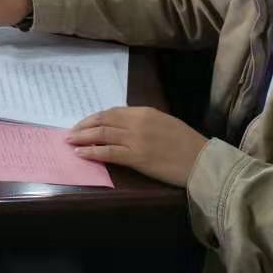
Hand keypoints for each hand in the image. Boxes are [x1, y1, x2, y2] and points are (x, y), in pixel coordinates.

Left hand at [67, 107, 209, 186]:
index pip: (112, 112)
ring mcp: (135, 139)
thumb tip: (121, 125)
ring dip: (82, 137)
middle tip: (70, 132)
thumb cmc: (187, 143)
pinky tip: (81, 153)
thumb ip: (143, 121)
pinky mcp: (136, 157)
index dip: (94, 118)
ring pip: (102, 135)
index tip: (84, 123)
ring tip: (70, 141)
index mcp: (144, 112)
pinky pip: (108, 152)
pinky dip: (92, 152)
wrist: (202, 160)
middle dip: (84, 126)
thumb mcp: (164, 123)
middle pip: (103, 121)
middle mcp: (137, 122)